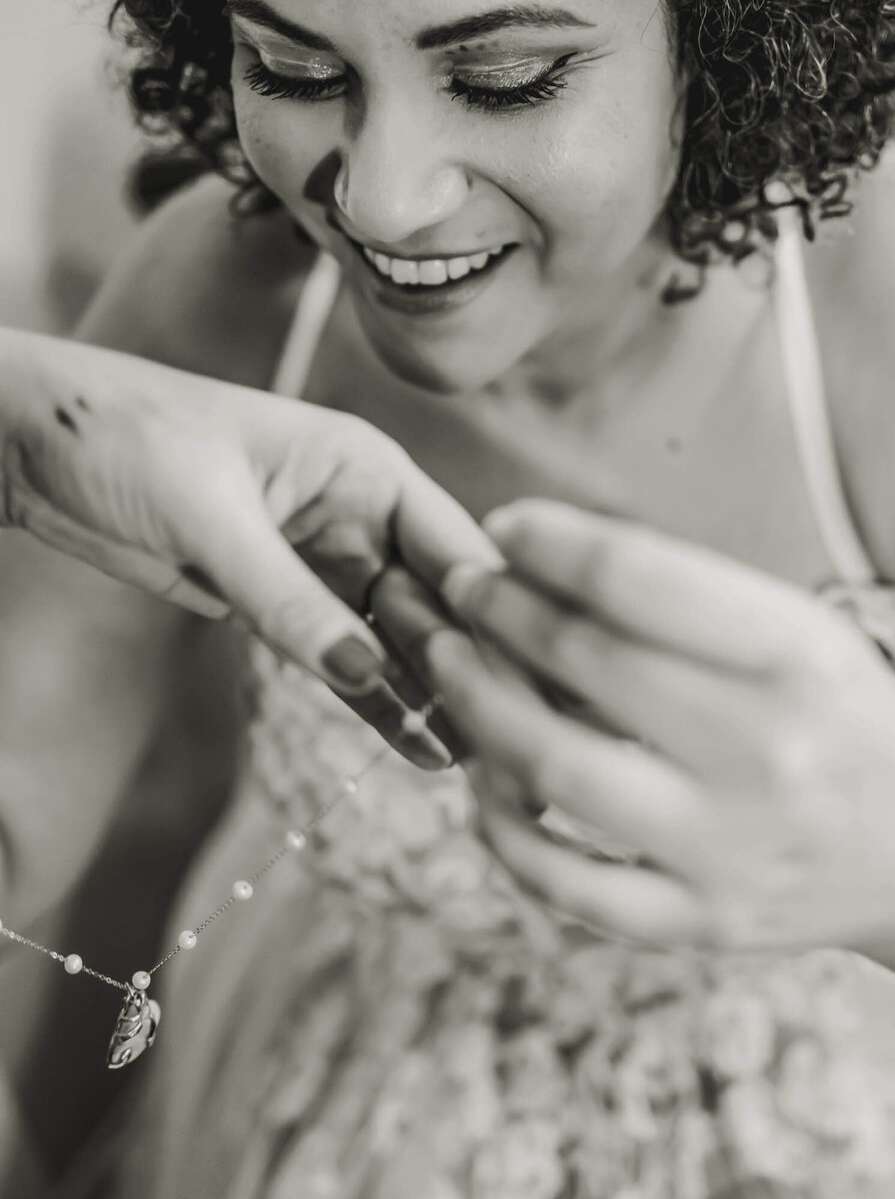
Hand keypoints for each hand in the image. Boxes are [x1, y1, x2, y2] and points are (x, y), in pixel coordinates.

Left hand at [0, 329, 497, 762]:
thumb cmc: (120, 437)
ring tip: (479, 762)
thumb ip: (288, 599)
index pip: (458, 548)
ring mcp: (323, 559)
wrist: (29, 443)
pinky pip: (340, 656)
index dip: (501, 616)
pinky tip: (414, 745)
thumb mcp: (209, 517)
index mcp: (365, 467)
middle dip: (476, 669)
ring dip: (431, 696)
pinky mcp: (280, 598)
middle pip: (438, 603)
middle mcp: (360, 512)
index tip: (540, 684)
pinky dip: (373, 699)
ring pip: (396, 639)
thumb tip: (368, 675)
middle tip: (521, 744)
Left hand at [426, 499, 894, 954]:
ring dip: (480, 706)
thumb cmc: (848, 718)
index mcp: (799, 657)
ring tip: (447, 662)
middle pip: (588, 664)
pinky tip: (482, 780)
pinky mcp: (704, 922)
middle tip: (461, 586)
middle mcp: (768, 751)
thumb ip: (687, 603)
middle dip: (500, 612)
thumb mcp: (804, 635)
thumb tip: (538, 558)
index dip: (552, 544)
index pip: (641, 580)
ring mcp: (731, 847)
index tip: (504, 526)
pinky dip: (504, 829)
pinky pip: (567, 884)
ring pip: (557, 772)